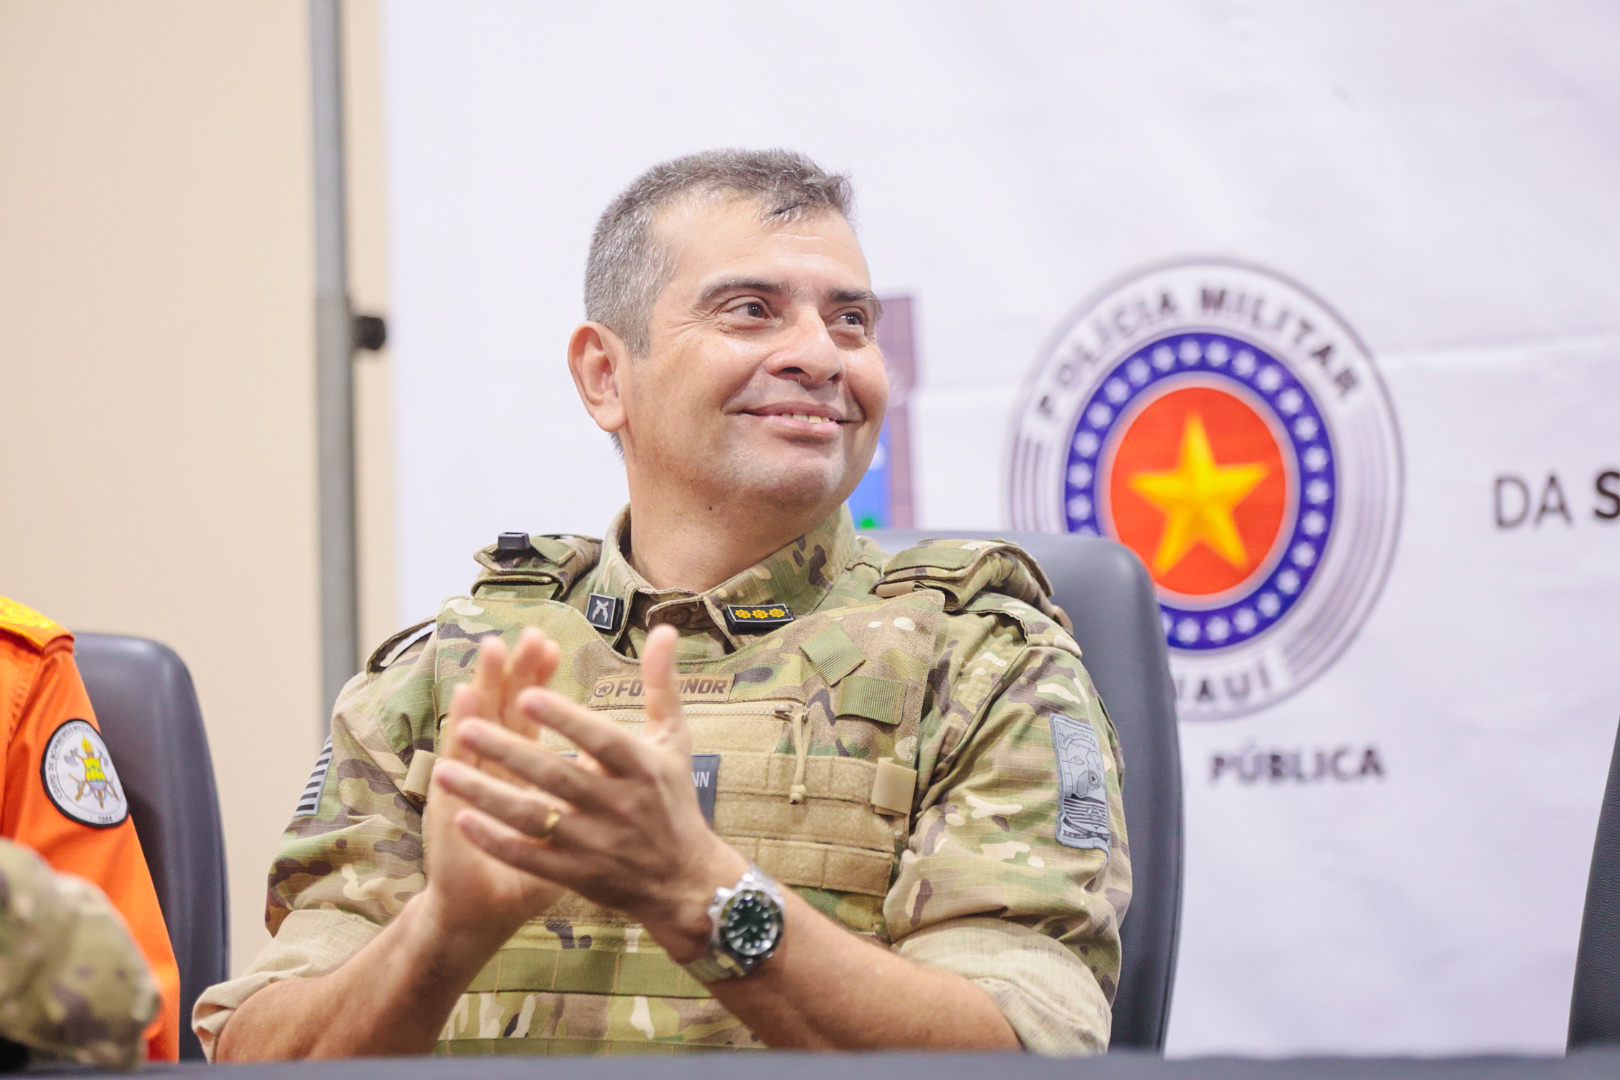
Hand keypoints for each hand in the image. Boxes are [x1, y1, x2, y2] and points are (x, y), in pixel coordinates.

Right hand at [421, 628, 569, 944]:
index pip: (527, 709)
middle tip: (514, 636)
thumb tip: (630, 727)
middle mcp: (491, 767)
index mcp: (521, 762)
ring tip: (483, 661)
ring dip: (478, 698)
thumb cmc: (546, 859)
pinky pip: (458, 783)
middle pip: (499, 710)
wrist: (490, 910)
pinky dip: (457, 753)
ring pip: (473, 735)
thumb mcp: (577, 816)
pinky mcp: (452, 817)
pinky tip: (458, 728)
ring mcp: (469, 789)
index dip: (536, 677)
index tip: (547, 642)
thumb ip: (596, 770)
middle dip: (509, 675)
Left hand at [433, 624, 746, 960]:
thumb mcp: (673, 739)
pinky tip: (461, 820)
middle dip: (509, 752)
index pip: (600, 739)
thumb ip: (662, 684)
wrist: (685, 881)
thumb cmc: (672, 798)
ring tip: (444, 772)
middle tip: (466, 728)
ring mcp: (596, 844)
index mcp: (642, 767)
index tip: (525, 692)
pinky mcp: (577, 876)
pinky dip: (496, 841)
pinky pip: (530, 858)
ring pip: (534, 818)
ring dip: (487, 796)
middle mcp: (618, 805)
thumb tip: (666, 628)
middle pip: (557, 776)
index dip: (564, 718)